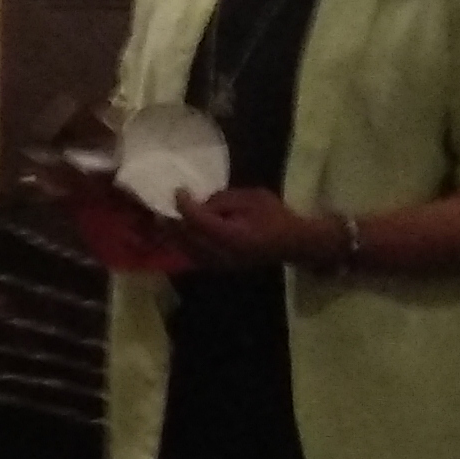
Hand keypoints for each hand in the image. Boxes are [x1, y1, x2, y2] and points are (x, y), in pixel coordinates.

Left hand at [174, 187, 329, 267]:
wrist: (294, 242)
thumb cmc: (276, 216)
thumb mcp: (252, 198)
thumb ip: (223, 200)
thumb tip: (199, 204)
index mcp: (233, 235)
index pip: (198, 221)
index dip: (184, 205)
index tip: (179, 191)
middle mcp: (224, 253)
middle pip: (188, 237)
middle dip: (174, 221)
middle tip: (166, 205)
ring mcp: (222, 264)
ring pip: (187, 251)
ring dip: (175, 235)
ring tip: (167, 219)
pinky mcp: (222, 268)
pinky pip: (195, 258)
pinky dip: (184, 246)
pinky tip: (180, 235)